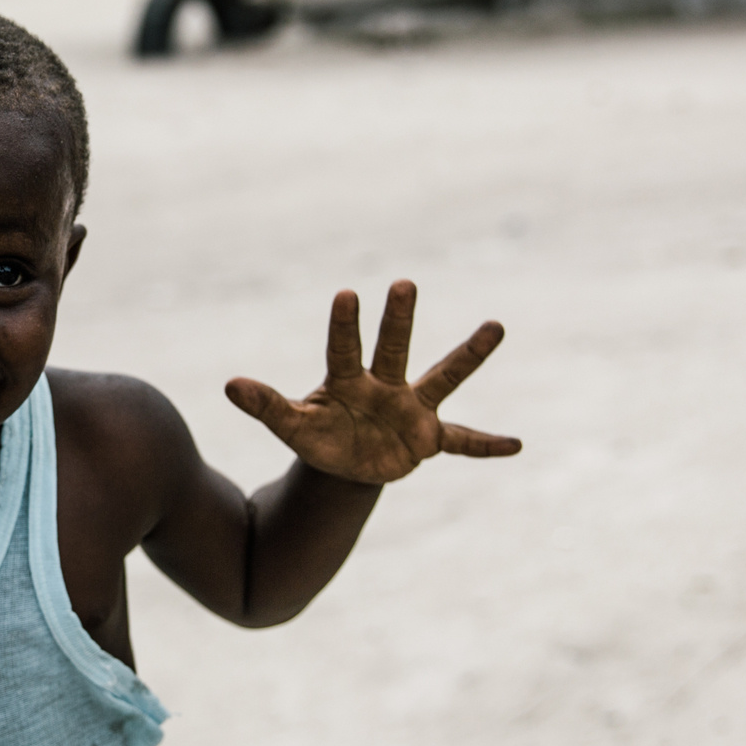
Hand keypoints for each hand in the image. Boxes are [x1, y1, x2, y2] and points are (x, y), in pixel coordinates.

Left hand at [226, 281, 516, 483]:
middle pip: (392, 348)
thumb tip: (229, 384)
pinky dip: (487, 444)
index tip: (346, 294)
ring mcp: (411, 409)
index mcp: (347, 381)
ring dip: (468, 355)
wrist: (347, 462)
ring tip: (496, 326)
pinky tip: (516, 445)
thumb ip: (266, 406)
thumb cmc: (320, 436)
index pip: (344, 349)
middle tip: (402, 283)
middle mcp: (384, 385)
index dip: (344, 326)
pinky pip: (463, 440)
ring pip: (442, 377)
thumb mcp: (292, 426)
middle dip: (397, 319)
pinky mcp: (428, 438)